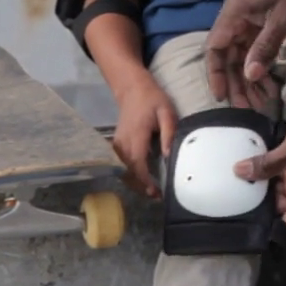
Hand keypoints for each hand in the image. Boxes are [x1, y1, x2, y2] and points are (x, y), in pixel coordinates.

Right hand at [111, 84, 176, 198]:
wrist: (132, 89)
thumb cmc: (152, 99)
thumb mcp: (166, 112)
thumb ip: (168, 132)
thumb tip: (168, 155)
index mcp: (136, 135)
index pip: (137, 163)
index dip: (145, 180)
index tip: (156, 191)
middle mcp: (123, 142)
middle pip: (128, 171)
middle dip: (141, 186)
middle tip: (157, 196)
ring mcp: (117, 144)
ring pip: (123, 170)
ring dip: (135, 183)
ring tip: (152, 191)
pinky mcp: (117, 145)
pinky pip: (121, 165)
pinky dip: (131, 175)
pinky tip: (143, 180)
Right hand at [208, 0, 285, 99]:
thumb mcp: (283, 20)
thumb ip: (264, 47)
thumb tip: (250, 76)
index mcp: (234, 11)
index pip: (215, 48)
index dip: (216, 74)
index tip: (222, 97)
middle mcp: (237, 16)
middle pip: (228, 55)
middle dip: (236, 82)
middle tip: (246, 108)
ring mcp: (250, 19)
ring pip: (242, 55)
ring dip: (249, 78)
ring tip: (259, 103)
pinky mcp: (263, 22)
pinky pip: (256, 49)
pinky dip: (261, 66)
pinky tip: (269, 86)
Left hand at [235, 97, 285, 232]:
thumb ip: (267, 164)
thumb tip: (239, 173)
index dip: (266, 231)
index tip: (243, 224)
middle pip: (282, 211)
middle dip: (261, 206)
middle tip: (234, 199)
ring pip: (283, 194)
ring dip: (266, 187)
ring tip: (239, 181)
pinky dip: (274, 173)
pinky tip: (255, 164)